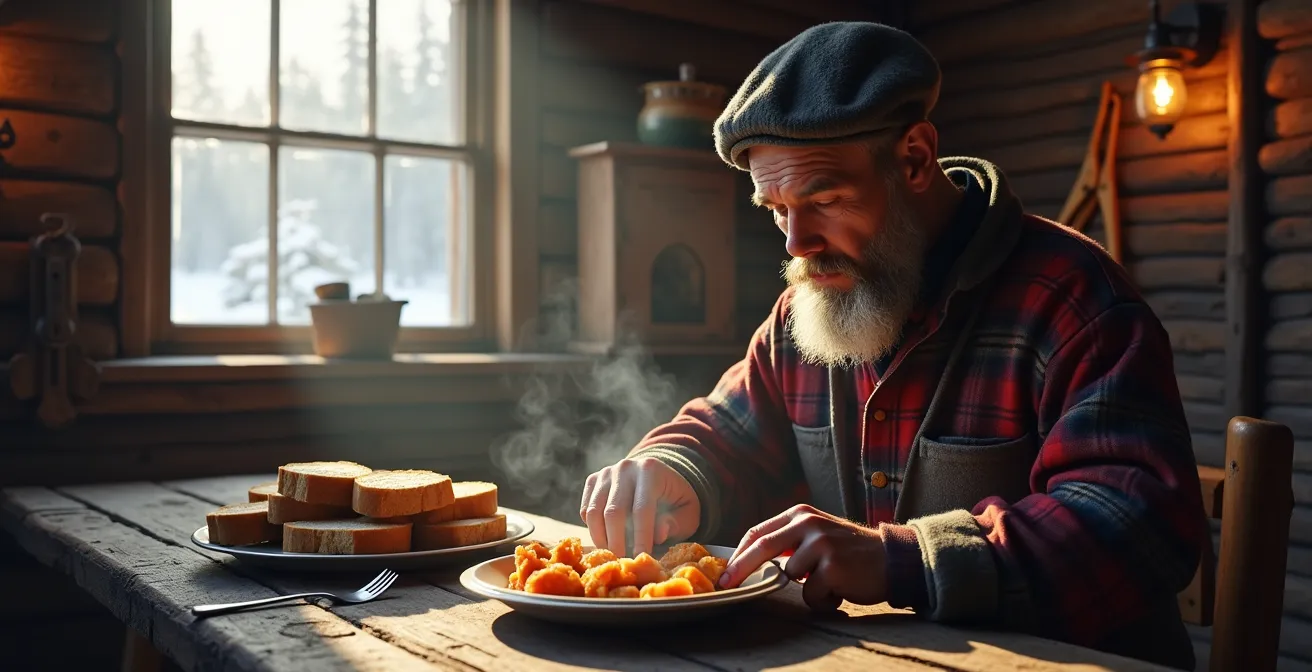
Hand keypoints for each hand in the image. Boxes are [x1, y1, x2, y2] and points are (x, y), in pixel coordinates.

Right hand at [579, 456, 700, 556]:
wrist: (657, 475)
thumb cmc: (675, 498)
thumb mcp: (687, 511)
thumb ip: (676, 523)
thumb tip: (659, 534)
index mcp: (651, 470)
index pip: (642, 508)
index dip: (641, 537)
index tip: (641, 558)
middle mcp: (625, 468)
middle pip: (613, 511)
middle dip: (617, 542)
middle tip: (623, 562)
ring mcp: (606, 473)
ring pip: (594, 512)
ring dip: (602, 539)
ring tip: (613, 555)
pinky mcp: (593, 480)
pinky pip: (586, 510)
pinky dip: (593, 529)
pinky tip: (607, 539)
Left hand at [720, 504, 886, 611]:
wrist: (892, 558)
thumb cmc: (849, 551)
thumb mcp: (817, 533)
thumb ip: (789, 540)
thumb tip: (749, 560)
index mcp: (800, 513)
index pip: (758, 532)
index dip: (738, 554)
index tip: (725, 572)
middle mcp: (809, 523)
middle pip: (762, 548)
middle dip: (740, 569)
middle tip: (726, 585)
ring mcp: (821, 544)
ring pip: (789, 577)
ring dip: (805, 589)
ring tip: (829, 582)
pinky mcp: (833, 566)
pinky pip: (811, 594)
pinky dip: (822, 600)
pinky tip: (840, 589)